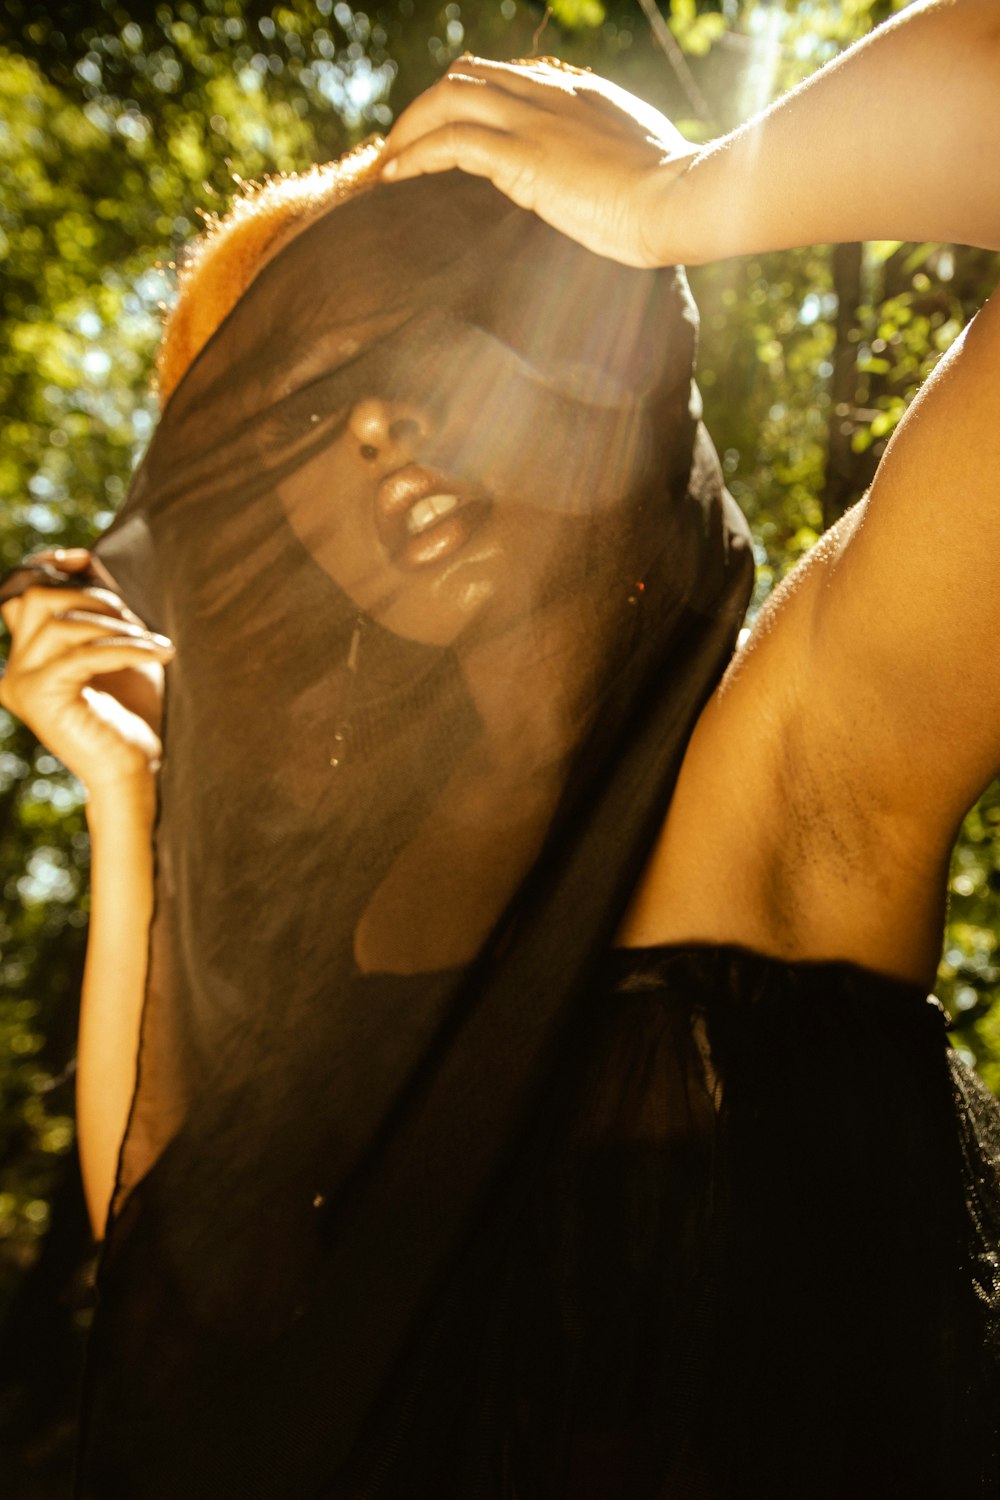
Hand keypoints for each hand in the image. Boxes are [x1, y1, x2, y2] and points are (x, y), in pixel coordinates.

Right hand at [0, 549, 173, 796]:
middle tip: (136, 621)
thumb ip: (98, 609)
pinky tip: (160, 654)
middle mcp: (13, 668)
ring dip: (116, 626)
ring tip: (155, 644)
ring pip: (59, 623)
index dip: (46, 565)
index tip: (83, 557)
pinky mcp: (39, 698)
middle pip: (34, 598)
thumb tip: (82, 556)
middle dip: (91, 597)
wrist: (138, 770)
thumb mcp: (117, 646)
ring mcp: (21, 684)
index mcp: (28, 654)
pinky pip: (82, 654)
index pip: (19, 592)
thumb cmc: (136, 712)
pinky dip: (126, 648)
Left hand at [382, 57, 698, 268]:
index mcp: (581, 93)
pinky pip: (449, 141)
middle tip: (403, 150)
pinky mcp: (521, 155)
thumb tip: (606, 185)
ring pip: (447, 98)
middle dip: (426, 109)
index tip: (447, 136)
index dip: (470, 102)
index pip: (508, 78)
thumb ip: (613, 159)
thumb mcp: (643, 165)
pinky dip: (413, 156)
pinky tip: (393, 178)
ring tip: (385, 166)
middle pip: (468, 77)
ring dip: (408, 130)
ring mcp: (534, 121)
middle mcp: (551, 94)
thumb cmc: (673, 198)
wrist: (683, 200)